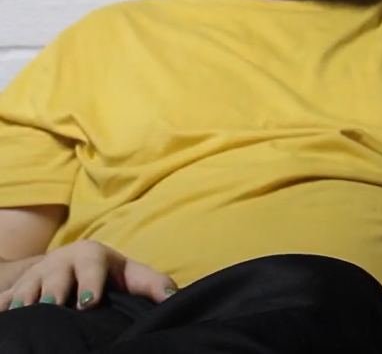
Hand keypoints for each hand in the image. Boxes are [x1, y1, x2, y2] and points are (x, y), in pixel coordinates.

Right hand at [0, 240, 176, 310]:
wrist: (70, 263)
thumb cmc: (109, 273)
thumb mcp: (131, 274)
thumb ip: (153, 284)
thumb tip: (174, 298)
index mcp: (90, 255)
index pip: (91, 268)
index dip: (89, 284)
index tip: (88, 303)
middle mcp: (59, 262)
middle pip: (53, 276)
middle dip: (52, 290)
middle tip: (53, 305)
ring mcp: (34, 276)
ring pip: (25, 289)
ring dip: (24, 300)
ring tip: (23, 313)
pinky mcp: (16, 289)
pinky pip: (3, 299)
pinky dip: (2, 305)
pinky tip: (3, 318)